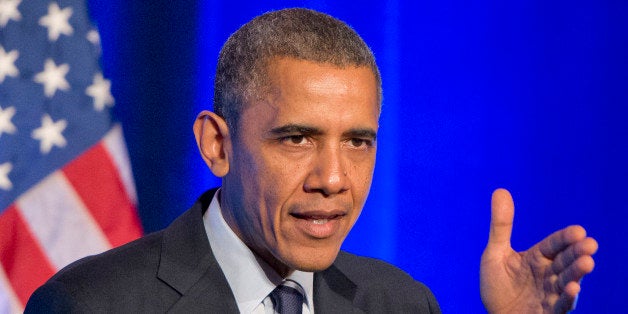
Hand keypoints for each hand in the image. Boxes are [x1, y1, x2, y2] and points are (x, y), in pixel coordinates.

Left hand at [480, 189, 597, 313]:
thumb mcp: (495, 253)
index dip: (565, 239)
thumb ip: (501, 225)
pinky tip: (572, 289)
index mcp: (536, 258)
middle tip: (589, 244)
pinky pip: (560, 305)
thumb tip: (500, 189)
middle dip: (577, 253)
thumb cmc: (497, 286)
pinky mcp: (549, 312)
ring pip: (567, 281)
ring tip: (587, 263)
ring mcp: (550, 294)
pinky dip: (567, 297)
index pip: (553, 245)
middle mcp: (548, 274)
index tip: (578, 231)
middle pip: (564, 261)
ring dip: (577, 273)